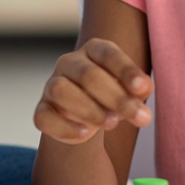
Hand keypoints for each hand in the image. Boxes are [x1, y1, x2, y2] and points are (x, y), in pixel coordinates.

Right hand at [34, 38, 152, 144]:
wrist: (85, 118)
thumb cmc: (112, 96)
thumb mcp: (130, 90)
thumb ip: (138, 88)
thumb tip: (143, 89)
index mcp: (93, 51)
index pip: (108, 54)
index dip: (126, 70)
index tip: (142, 89)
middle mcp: (69, 63)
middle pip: (88, 75)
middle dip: (116, 98)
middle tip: (140, 117)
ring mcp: (51, 85)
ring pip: (61, 90)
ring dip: (89, 109)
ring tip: (112, 124)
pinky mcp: (41, 110)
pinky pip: (44, 117)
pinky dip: (64, 127)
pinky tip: (84, 134)